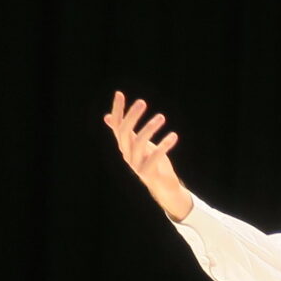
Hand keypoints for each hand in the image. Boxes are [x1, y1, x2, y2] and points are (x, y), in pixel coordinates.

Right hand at [104, 92, 193, 220]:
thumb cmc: (150, 161)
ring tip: (162, 117)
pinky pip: (155, 157)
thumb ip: (125, 132)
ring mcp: (136, 164)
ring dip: (150, 128)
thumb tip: (107, 117)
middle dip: (132, 116)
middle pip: (125, 133)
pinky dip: (164, 146)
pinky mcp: (148, 173)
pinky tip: (174, 136)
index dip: (118, 110)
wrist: (163, 186)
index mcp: (124, 145)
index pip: (117, 125)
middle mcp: (127, 154)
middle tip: (142, 102)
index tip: (119, 93)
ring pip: (139, 144)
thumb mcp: (137, 144)